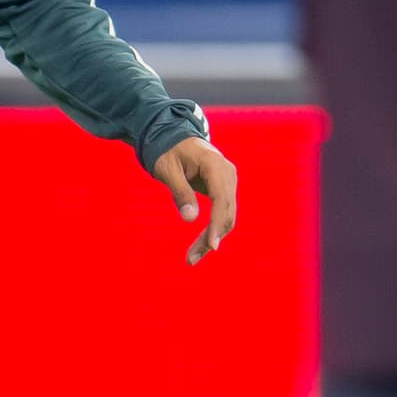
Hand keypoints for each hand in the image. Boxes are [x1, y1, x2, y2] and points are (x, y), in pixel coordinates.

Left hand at [151, 136, 237, 264]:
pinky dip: (213, 229)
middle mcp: (228, 174)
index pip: (221, 200)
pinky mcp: (224, 189)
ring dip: (212, 238)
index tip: (211, 246)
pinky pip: (222, 213)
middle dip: (211, 238)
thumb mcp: (168, 170)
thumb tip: (190, 220)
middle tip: (191, 259)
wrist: (174, 137)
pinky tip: (201, 245)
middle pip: (226, 213)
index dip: (217, 225)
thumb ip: (180, 192)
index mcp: (215, 166)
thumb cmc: (168, 152)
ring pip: (227, 217)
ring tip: (192, 257)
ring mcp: (228, 182)